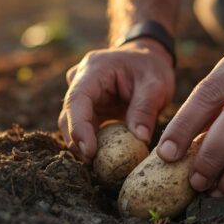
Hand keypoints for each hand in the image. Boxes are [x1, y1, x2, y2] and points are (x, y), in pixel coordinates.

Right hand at [59, 38, 174, 160]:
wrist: (148, 59)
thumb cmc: (151, 67)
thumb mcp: (155, 85)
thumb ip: (145, 109)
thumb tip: (140, 138)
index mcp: (95, 69)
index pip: (77, 100)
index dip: (78, 127)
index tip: (89, 151)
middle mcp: (81, 81)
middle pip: (69, 115)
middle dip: (77, 141)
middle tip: (93, 163)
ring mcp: (83, 95)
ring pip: (72, 124)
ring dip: (82, 144)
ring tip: (98, 164)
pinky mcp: (89, 108)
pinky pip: (84, 127)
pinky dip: (90, 142)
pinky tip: (101, 157)